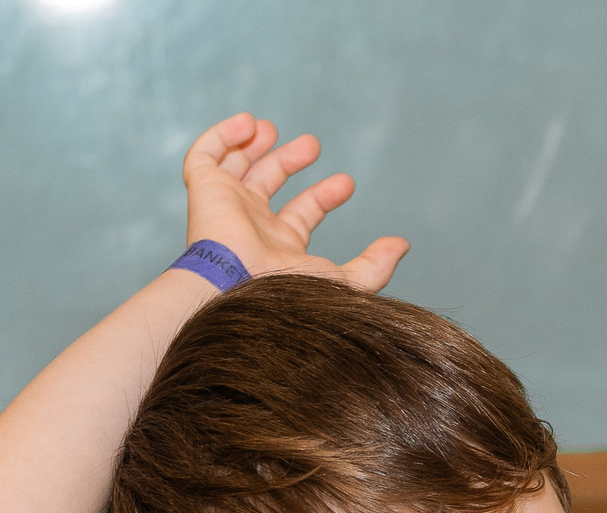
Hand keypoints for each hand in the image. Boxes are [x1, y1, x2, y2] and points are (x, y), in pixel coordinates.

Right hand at [179, 113, 408, 292]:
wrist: (240, 292)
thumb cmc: (287, 295)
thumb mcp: (344, 283)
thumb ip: (374, 266)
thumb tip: (402, 245)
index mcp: (279, 248)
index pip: (302, 214)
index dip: (325, 196)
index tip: (348, 183)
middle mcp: (251, 226)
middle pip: (269, 184)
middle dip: (289, 161)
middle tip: (314, 144)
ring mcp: (227, 206)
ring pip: (237, 166)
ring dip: (255, 144)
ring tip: (270, 127)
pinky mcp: (204, 189)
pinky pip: (205, 155)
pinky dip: (223, 135)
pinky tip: (249, 123)